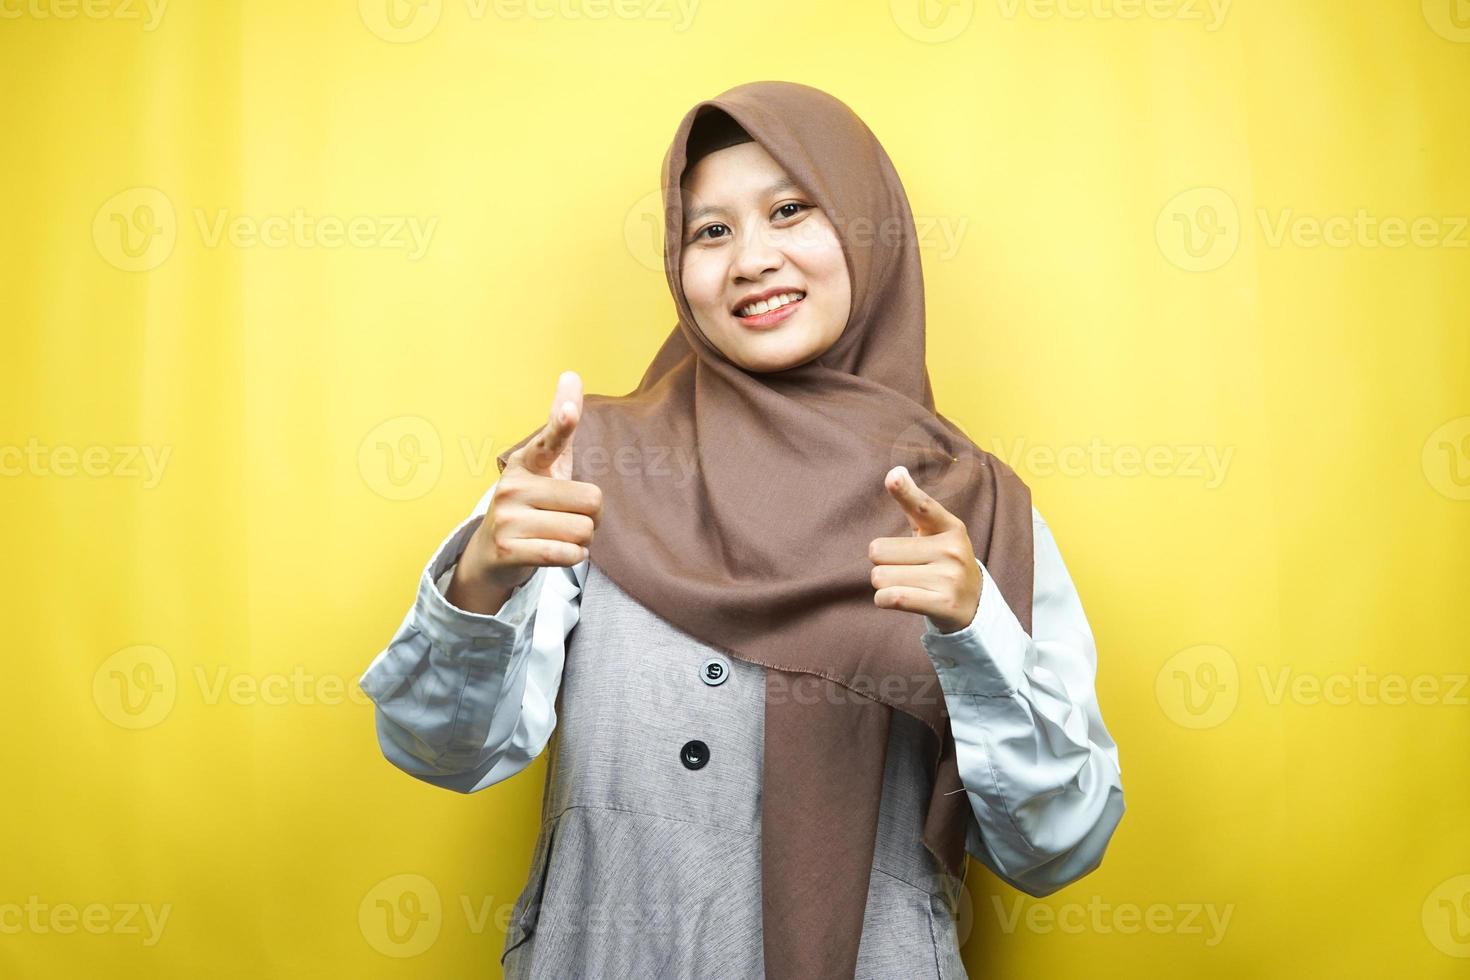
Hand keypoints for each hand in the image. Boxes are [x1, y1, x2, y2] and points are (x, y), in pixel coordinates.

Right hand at [452, 371, 602, 609]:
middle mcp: (513, 486)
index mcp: (526, 462)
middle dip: (592, 517)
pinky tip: (558, 552)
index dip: (562, 424)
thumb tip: (571, 373)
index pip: (551, 440)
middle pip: (592, 500)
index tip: (570, 411)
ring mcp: (507, 518)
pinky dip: (573, 557)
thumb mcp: (546, 465)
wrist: (490, 556)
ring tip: (558, 536)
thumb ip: (561, 427)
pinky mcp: (508, 550)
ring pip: (584, 531)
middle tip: (567, 518)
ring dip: (583, 540)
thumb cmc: (529, 504)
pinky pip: (568, 555)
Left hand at [868, 465, 980, 633]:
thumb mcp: (935, 532)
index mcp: (950, 526)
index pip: (922, 506)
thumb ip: (914, 504)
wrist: (974, 604)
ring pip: (880, 576)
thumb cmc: (943, 561)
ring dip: (883, 583)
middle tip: (905, 568)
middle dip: (882, 562)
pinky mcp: (943, 604)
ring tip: (907, 584)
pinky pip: (890, 597)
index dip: (905, 492)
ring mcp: (950, 578)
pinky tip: (897, 598)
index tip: (893, 476)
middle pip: (879, 550)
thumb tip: (895, 472)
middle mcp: (952, 550)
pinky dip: (883, 600)